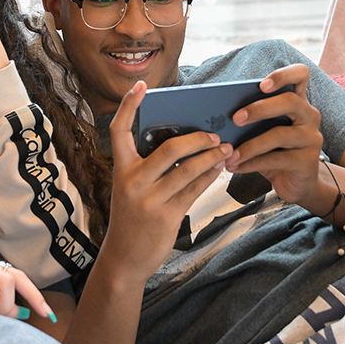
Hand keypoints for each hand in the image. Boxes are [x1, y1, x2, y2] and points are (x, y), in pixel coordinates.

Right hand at [101, 81, 230, 283]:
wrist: (124, 258)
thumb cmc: (132, 218)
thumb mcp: (131, 189)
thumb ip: (149, 167)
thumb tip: (184, 142)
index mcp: (120, 169)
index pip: (119, 130)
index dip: (129, 105)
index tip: (141, 85)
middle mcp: (132, 181)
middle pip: (169, 148)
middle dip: (196, 139)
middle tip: (214, 134)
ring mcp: (149, 199)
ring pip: (187, 169)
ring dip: (210, 156)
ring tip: (225, 149)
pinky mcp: (166, 215)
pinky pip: (194, 189)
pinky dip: (210, 176)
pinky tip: (219, 168)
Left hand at [223, 64, 326, 210]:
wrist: (295, 182)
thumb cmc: (275, 151)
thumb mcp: (264, 131)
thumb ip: (251, 119)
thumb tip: (218, 116)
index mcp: (298, 101)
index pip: (300, 75)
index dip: (283, 76)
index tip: (262, 84)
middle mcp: (309, 115)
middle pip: (289, 102)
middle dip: (259, 108)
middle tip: (235, 119)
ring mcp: (311, 138)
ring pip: (280, 134)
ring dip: (250, 145)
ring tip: (230, 154)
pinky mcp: (308, 161)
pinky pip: (277, 159)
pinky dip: (252, 163)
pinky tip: (236, 166)